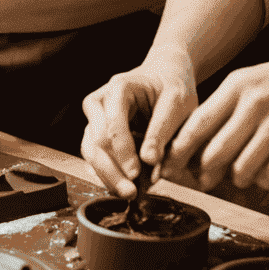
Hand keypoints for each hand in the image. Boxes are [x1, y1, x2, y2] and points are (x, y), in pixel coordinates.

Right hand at [81, 46, 198, 197]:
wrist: (166, 76)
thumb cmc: (172, 86)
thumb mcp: (177, 103)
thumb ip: (162, 130)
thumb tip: (149, 160)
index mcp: (118, 88)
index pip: (112, 124)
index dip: (122, 152)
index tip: (136, 174)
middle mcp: (100, 102)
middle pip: (95, 141)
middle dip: (111, 170)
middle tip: (131, 193)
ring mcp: (96, 118)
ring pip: (90, 152)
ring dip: (108, 176)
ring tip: (130, 194)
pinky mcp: (99, 133)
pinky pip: (97, 157)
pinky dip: (109, 174)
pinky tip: (125, 186)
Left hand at [168, 48, 268, 191]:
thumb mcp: (263, 79)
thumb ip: (234, 104)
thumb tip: (203, 138)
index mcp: (240, 84)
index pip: (196, 124)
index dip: (180, 150)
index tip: (173, 165)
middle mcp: (254, 104)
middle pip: (212, 152)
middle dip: (204, 172)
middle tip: (205, 180)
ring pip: (239, 169)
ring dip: (239, 178)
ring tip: (247, 172)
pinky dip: (266, 179)